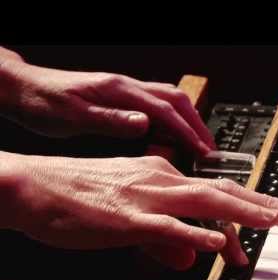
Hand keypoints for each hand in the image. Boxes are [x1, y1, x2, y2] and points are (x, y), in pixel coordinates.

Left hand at [0, 59, 214, 154]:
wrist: (24, 89)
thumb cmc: (43, 102)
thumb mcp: (73, 115)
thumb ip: (110, 120)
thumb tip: (144, 124)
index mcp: (119, 91)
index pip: (165, 110)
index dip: (187, 131)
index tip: (202, 150)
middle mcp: (127, 88)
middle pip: (177, 101)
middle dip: (197, 124)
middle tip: (210, 149)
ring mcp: (126, 93)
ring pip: (169, 104)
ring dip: (188, 123)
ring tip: (199, 146)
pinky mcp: (121, 102)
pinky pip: (155, 110)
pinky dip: (171, 125)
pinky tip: (173, 140)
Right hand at [8, 154, 277, 269]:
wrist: (35, 187)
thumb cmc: (81, 196)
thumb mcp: (132, 219)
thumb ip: (166, 238)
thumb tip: (192, 255)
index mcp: (163, 177)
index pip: (214, 194)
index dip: (245, 211)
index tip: (267, 225)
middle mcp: (161, 181)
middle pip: (223, 192)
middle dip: (263, 204)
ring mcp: (146, 198)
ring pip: (204, 203)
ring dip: (241, 213)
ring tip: (272, 222)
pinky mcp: (127, 218)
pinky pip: (166, 226)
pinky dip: (192, 233)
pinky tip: (214, 242)